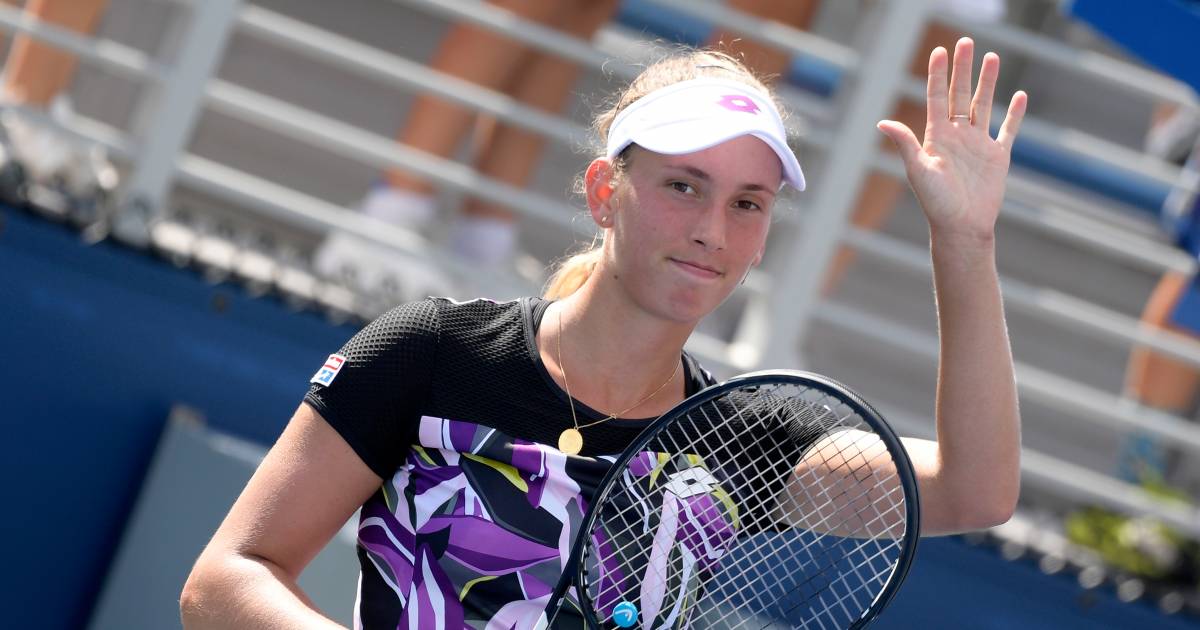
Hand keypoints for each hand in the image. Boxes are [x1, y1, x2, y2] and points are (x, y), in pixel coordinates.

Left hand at [877, 37, 1026, 240]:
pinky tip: (1019, 95)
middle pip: (960, 94)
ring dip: (988, 82)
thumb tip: (882, 123)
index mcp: (936, 136)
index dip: (938, 75)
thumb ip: (905, 143)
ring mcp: (978, 144)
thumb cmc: (935, 202)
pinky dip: (1015, 114)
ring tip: (992, 57)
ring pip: (984, 105)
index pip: (937, 97)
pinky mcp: (997, 157)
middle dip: (963, 69)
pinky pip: (1008, 130)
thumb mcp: (918, 170)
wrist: (961, 227)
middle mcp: (957, 136)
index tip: (939, 51)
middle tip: (966, 42)